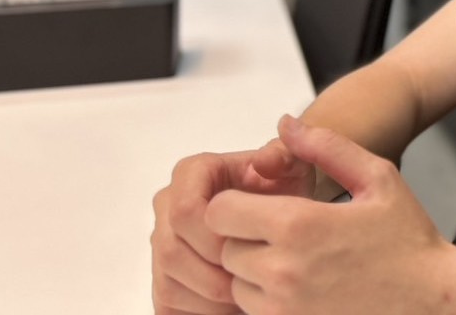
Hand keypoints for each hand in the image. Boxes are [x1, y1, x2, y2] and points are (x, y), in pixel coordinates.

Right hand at [152, 132, 315, 313]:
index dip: (215, 236)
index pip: (186, 210)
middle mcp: (168, 205)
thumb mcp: (294, 167)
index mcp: (192, 173)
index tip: (251, 247)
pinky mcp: (164, 275)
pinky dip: (201, 312)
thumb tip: (264, 161)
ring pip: (168, 284)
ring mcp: (162, 243)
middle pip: (170, 252)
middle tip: (251, 284)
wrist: (279, 216)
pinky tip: (233, 309)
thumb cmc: (285, 190)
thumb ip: (284, 156)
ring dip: (209, 299)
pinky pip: (168, 304)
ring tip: (247, 298)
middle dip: (213, 274)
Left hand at [205, 115, 455, 314]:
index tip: (261, 205)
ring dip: (254, 273)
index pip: (219, 212)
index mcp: (298, 225)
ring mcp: (284, 310)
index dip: (235, 204)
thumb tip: (286, 125)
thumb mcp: (378, 178)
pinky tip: (304, 288)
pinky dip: (269, 301)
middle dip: (246, 238)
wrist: (435, 300)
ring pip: (236, 286)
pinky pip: (254, 314)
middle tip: (284, 234)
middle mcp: (282, 271)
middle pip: (225, 250)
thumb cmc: (409, 241)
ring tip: (298, 262)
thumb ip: (327, 146)